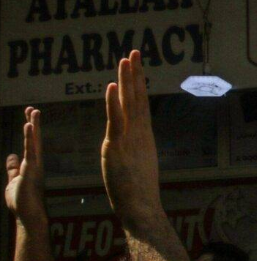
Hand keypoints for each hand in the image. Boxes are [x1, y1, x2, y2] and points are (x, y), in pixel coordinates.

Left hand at [5, 107, 46, 226]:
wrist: (29, 215)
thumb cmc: (22, 202)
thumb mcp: (13, 181)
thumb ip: (13, 168)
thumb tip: (11, 155)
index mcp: (31, 165)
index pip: (30, 144)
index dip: (29, 130)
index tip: (28, 117)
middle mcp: (36, 163)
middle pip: (34, 139)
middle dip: (33, 124)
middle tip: (33, 109)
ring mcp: (35, 165)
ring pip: (34, 142)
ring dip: (33, 126)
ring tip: (33, 112)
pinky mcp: (32, 169)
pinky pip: (31, 149)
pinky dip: (30, 137)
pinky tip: (29, 126)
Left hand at [101, 50, 161, 223]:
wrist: (142, 208)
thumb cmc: (138, 193)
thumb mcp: (138, 165)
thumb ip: (135, 150)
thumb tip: (134, 145)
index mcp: (143, 135)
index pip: (140, 103)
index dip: (138, 83)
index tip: (136, 65)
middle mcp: (139, 133)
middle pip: (137, 97)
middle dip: (135, 74)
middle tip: (134, 52)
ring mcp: (129, 138)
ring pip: (128, 104)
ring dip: (126, 81)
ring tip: (126, 59)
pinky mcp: (118, 147)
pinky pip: (115, 120)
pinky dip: (113, 103)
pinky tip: (111, 86)